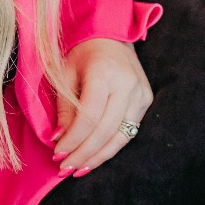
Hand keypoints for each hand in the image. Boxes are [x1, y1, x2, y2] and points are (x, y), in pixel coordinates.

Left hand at [52, 38, 151, 175]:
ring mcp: (141, 94)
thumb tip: (58, 140)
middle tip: (64, 169)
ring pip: (120, 137)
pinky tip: (93, 157)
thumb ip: (64, 108)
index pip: (89, 117)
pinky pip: (128, 131)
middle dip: (84, 154)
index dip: (73, 140)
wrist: (110, 36)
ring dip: (98, 157)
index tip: (57, 154)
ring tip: (77, 169)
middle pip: (106, 131)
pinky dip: (110, 147)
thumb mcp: (65, 74)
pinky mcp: (146, 101)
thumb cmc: (81, 53)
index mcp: (104, 73)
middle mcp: (127, 85)